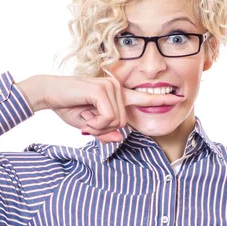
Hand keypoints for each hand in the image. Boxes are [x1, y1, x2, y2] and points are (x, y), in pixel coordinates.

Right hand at [16, 74, 184, 142]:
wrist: (48, 94)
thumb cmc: (67, 106)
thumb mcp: (88, 125)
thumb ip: (105, 132)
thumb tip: (118, 138)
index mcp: (116, 94)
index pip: (141, 97)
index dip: (160, 99)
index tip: (177, 98)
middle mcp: (116, 87)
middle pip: (122, 122)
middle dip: (103, 129)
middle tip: (87, 121)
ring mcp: (111, 86)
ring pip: (116, 122)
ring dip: (97, 126)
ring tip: (84, 116)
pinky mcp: (103, 90)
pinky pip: (108, 118)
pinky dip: (95, 123)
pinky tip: (85, 115)